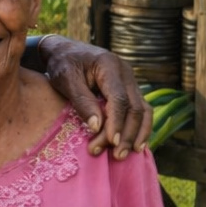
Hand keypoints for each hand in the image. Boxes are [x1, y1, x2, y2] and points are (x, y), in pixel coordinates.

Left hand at [38, 35, 151, 158]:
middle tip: (116, 155)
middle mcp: (125, 72)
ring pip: (143, 110)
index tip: (111, 142)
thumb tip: (97, 126)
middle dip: (127, 134)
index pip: (119, 99)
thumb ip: (82, 101)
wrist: (64, 51)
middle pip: (135, 107)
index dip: (117, 122)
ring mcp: (130, 81)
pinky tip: (135, 146)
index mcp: (109, 65)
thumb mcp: (65, 79)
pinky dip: (139, 128)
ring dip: (136, 134)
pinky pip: (141, 111)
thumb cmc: (62, 64)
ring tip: (125, 154)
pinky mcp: (129, 90)